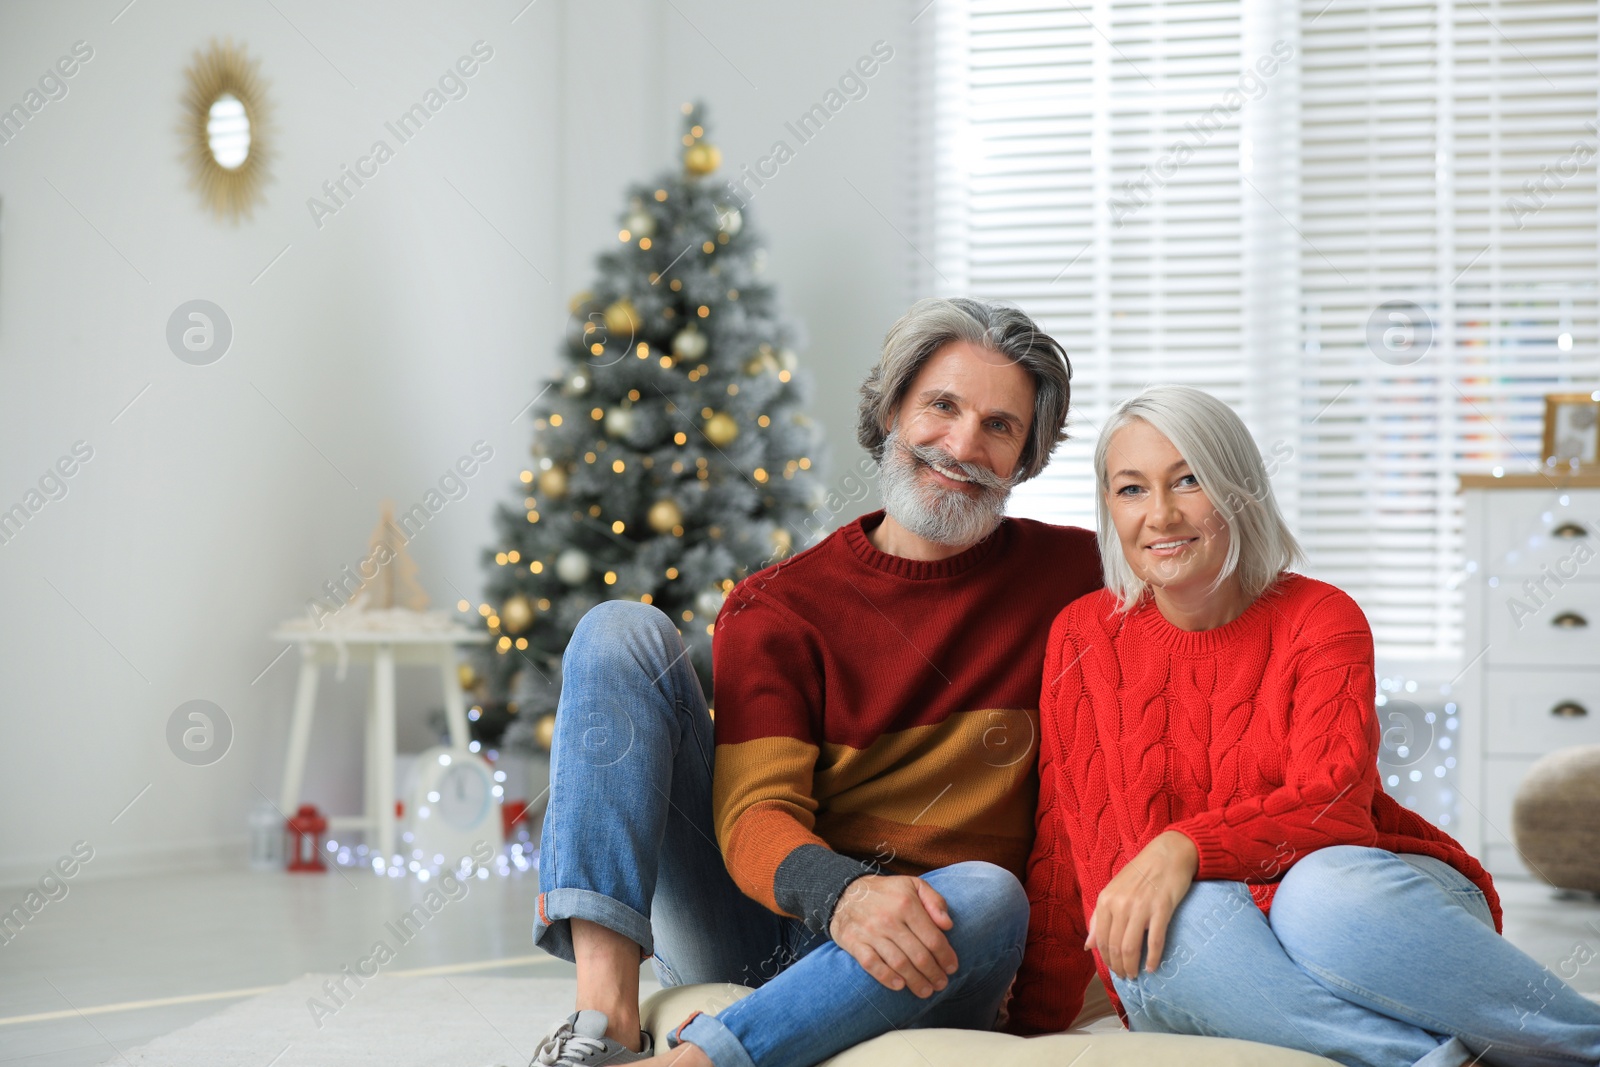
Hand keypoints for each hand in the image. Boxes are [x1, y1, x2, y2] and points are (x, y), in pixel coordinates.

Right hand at [829, 874, 957, 996]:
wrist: (845, 892)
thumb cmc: (886, 892)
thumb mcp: (914, 885)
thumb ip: (935, 901)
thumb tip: (948, 925)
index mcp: (907, 904)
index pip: (933, 938)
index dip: (946, 957)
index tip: (952, 968)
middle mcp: (889, 919)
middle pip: (918, 955)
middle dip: (934, 974)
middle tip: (941, 984)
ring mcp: (870, 932)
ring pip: (899, 964)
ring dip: (916, 981)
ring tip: (926, 991)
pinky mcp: (854, 942)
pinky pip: (872, 965)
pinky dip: (887, 978)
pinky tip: (899, 986)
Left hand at [1085, 830, 1197, 979]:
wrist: (1168, 854)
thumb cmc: (1141, 873)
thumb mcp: (1114, 891)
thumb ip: (1099, 918)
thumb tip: (1088, 946)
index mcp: (1106, 900)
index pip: (1101, 939)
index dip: (1106, 959)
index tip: (1113, 968)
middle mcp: (1120, 904)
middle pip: (1115, 946)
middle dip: (1119, 966)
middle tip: (1125, 976)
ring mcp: (1140, 907)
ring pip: (1131, 947)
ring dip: (1132, 966)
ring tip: (1135, 975)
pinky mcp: (1161, 909)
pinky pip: (1155, 940)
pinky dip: (1152, 958)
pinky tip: (1152, 968)